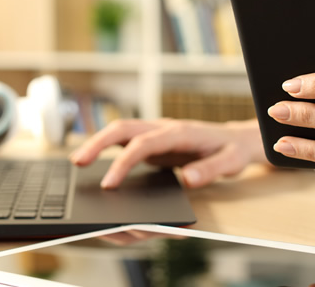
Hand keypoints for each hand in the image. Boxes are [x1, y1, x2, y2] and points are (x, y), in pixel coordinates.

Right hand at [70, 119, 265, 188]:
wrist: (237, 139)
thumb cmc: (233, 150)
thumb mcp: (231, 162)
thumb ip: (210, 169)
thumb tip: (188, 179)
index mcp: (179, 133)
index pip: (143, 144)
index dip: (122, 163)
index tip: (109, 184)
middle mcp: (163, 128)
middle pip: (123, 129)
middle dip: (97, 143)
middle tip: (77, 162)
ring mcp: (156, 134)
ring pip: (119, 132)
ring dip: (97, 144)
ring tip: (78, 163)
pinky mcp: (153, 142)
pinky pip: (125, 142)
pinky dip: (107, 150)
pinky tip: (95, 165)